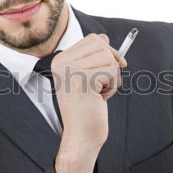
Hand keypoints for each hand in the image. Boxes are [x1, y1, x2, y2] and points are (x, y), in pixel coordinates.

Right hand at [52, 33, 126, 172]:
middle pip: (101, 44)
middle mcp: (62, 62)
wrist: (81, 134)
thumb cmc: (86, 108)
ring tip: (99, 93)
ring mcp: (71, 70)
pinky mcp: (83, 79)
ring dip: (111, 78)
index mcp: (60, 60)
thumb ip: (93, 58)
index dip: (107, 52)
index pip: (92, 39)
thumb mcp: (87, 77)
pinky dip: (112, 86)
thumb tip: (104, 38)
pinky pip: (111, 71)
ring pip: (108, 58)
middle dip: (110, 63)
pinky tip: (100, 98)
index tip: (110, 69)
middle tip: (103, 84)